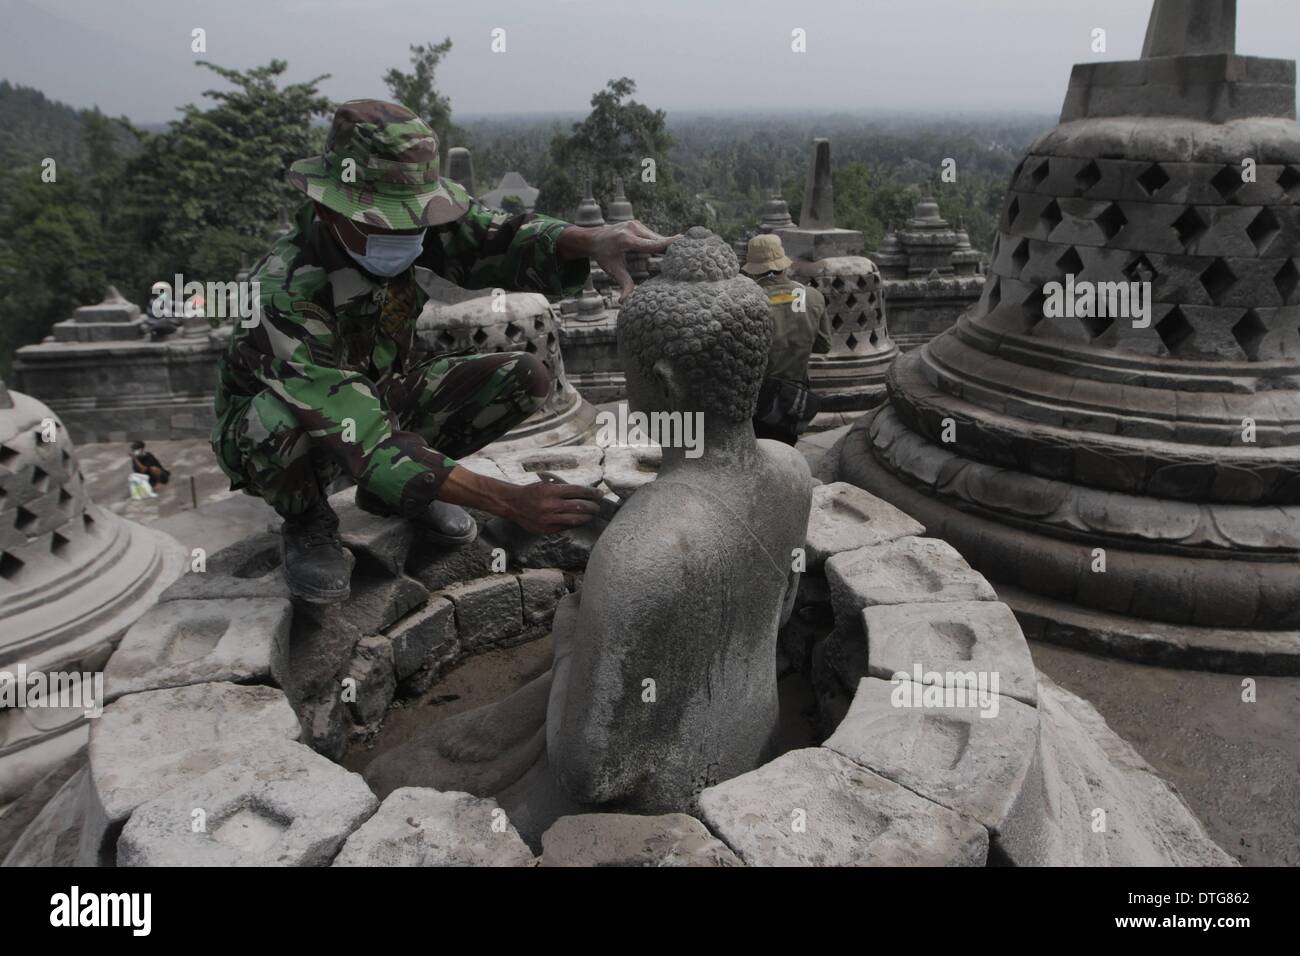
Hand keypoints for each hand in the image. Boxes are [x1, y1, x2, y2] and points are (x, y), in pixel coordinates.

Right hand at [505, 480, 603, 534]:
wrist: (512, 504)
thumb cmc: (532, 492)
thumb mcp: (546, 484)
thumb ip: (563, 489)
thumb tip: (585, 493)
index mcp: (551, 490)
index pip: (577, 491)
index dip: (591, 493)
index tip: (600, 494)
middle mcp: (550, 505)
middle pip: (579, 506)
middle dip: (592, 506)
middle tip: (598, 506)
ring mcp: (548, 519)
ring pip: (575, 519)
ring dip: (587, 517)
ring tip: (592, 514)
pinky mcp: (546, 529)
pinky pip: (566, 527)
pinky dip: (575, 523)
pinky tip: (580, 520)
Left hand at [558, 221, 676, 295]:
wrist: (593, 238)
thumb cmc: (604, 256)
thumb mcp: (613, 270)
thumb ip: (623, 284)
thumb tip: (624, 302)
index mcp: (626, 240)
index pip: (652, 244)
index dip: (668, 243)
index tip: (683, 241)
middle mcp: (632, 229)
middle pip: (658, 240)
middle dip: (671, 247)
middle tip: (691, 250)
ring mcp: (636, 224)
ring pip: (656, 237)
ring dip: (664, 246)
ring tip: (679, 253)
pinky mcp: (638, 224)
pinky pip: (652, 235)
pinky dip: (658, 243)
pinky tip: (666, 248)